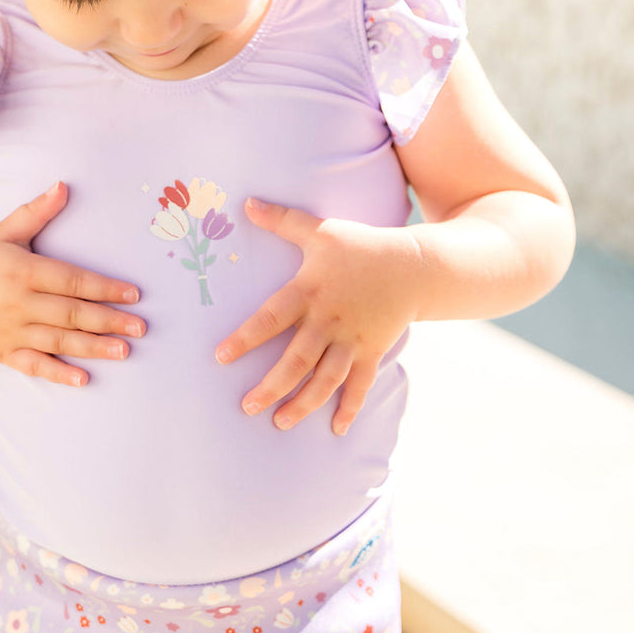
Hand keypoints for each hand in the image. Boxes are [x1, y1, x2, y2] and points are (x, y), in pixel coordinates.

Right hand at [0, 181, 145, 385]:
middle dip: (109, 320)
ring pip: (59, 340)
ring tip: (125, 351)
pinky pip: (34, 365)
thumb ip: (34, 212)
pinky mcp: (3, 353)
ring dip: (93, 347)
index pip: (71, 280)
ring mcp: (10, 331)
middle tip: (141, 327)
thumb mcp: (0, 233)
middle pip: (71, 312)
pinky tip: (83, 380)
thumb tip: (64, 185)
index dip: (104, 288)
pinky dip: (57, 373)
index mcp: (22, 270)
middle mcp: (17, 302)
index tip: (134, 294)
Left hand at [214, 198, 420, 433]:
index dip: (246, 338)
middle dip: (272, 386)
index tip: (220, 357)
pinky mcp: (372, 351)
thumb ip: (282, 220)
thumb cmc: (360, 247)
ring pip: (326, 379)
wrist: (413, 266)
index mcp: (310, 292)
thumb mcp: (321, 230)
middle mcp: (329, 320)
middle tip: (247, 407)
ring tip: (280, 423)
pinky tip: (336, 430)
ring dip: (304, 403)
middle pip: (298, 359)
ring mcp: (352, 339)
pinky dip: (350, 407)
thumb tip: (245, 202)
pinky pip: (360, 385)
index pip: (271, 317)